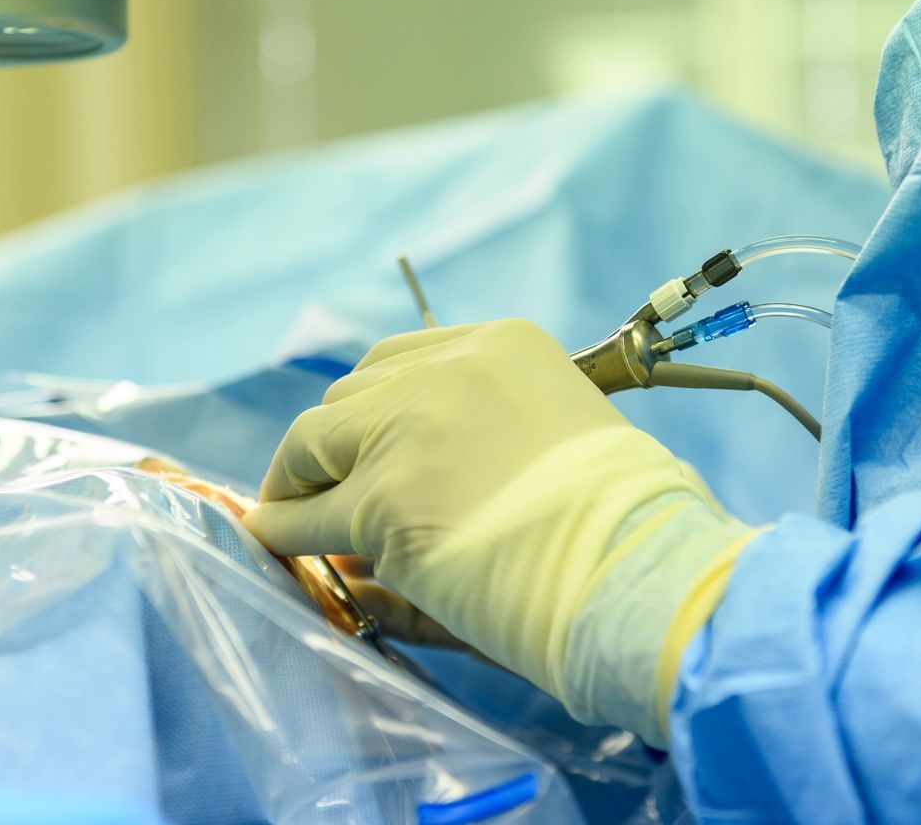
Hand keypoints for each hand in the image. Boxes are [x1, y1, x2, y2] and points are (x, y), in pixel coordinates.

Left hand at [245, 320, 761, 745]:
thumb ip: (468, 446)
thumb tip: (391, 484)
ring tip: (288, 514)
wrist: (645, 574)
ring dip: (298, 481)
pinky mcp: (385, 498)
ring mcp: (412, 429)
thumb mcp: (547, 450)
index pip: (398, 360)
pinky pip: (308, 516)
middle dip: (329, 444)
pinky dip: (285, 529)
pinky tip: (275, 543)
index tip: (355, 444)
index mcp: (501, 345)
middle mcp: (451, 368)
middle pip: (349, 396)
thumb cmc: (625, 527)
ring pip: (313, 442)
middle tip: (314, 486)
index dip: (369, 408)